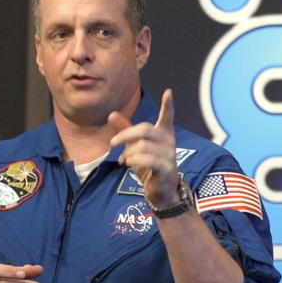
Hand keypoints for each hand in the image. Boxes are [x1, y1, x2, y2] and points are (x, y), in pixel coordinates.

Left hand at [108, 88, 180, 210]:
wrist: (159, 191)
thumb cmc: (148, 166)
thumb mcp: (134, 146)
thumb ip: (125, 130)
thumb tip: (111, 114)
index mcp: (163, 134)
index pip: (167, 117)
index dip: (168, 105)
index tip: (168, 92)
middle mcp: (169, 142)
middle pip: (145, 129)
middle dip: (125, 135)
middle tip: (112, 143)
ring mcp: (169, 155)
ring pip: (143, 146)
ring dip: (128, 153)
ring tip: (123, 160)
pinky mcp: (167, 169)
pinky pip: (149, 160)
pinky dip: (135, 160)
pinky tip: (128, 164)